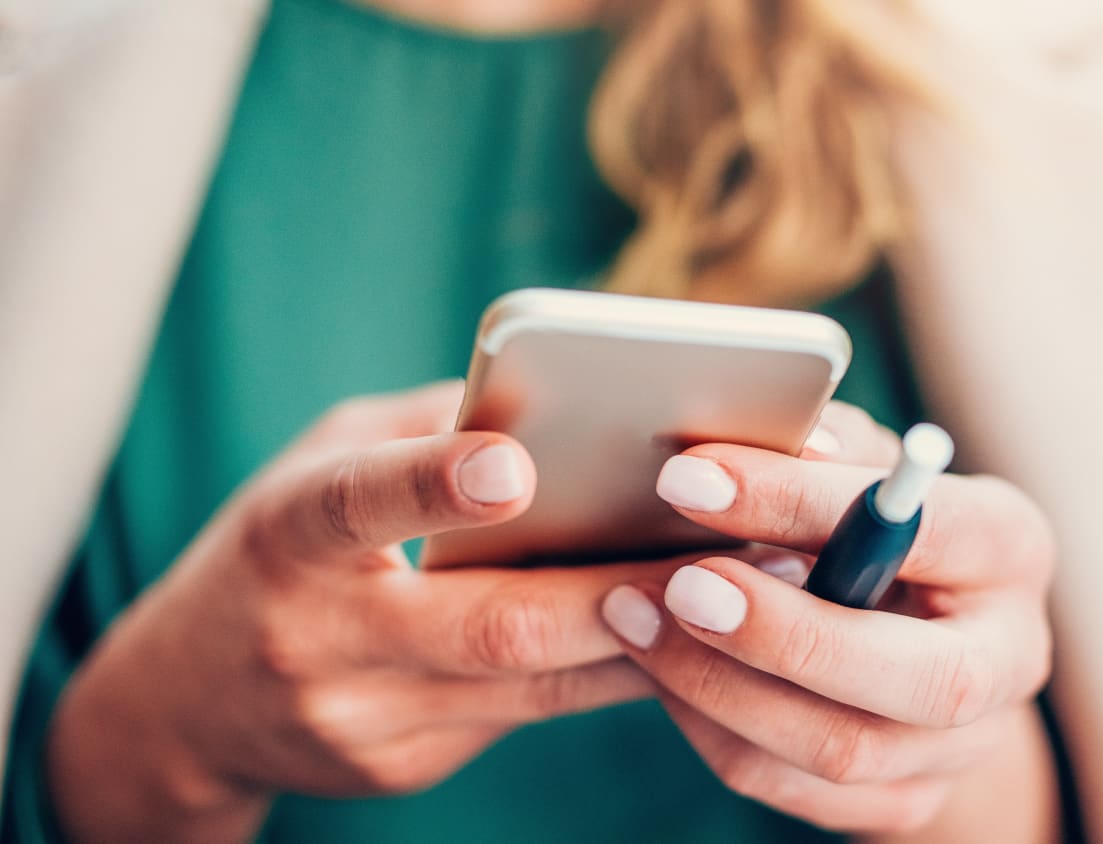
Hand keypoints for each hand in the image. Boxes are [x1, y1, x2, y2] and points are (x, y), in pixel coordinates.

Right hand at [47, 383, 681, 843]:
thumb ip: (425, 429)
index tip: (518, 466)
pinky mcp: (406, 766)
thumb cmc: (276, 549)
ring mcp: (364, 720)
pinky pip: (529, 715)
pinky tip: (679, 637)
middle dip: (619, 591)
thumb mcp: (317, 465)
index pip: (353, 503)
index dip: (433, 486)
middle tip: (725, 552)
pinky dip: (607, 672)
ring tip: (744, 592)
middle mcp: (319, 636)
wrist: (186, 705)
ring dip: (646, 638)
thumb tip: (562, 398)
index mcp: (285, 536)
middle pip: (491, 624)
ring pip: (533, 684)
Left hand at [601, 405, 1055, 834]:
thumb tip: (782, 435)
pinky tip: (661, 669)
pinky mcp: (906, 803)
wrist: (927, 639)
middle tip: (680, 584)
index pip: (923, 528)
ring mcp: (965, 747)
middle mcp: (1011, 657)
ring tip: (636, 617)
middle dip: (784, 635)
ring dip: (723, 686)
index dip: (804, 504)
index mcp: (1010, 548)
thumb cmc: (881, 527)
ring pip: (844, 747)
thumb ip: (831, 451)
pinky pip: (793, 787)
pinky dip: (713, 730)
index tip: (691, 480)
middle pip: (920, 678)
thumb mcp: (869, 468)